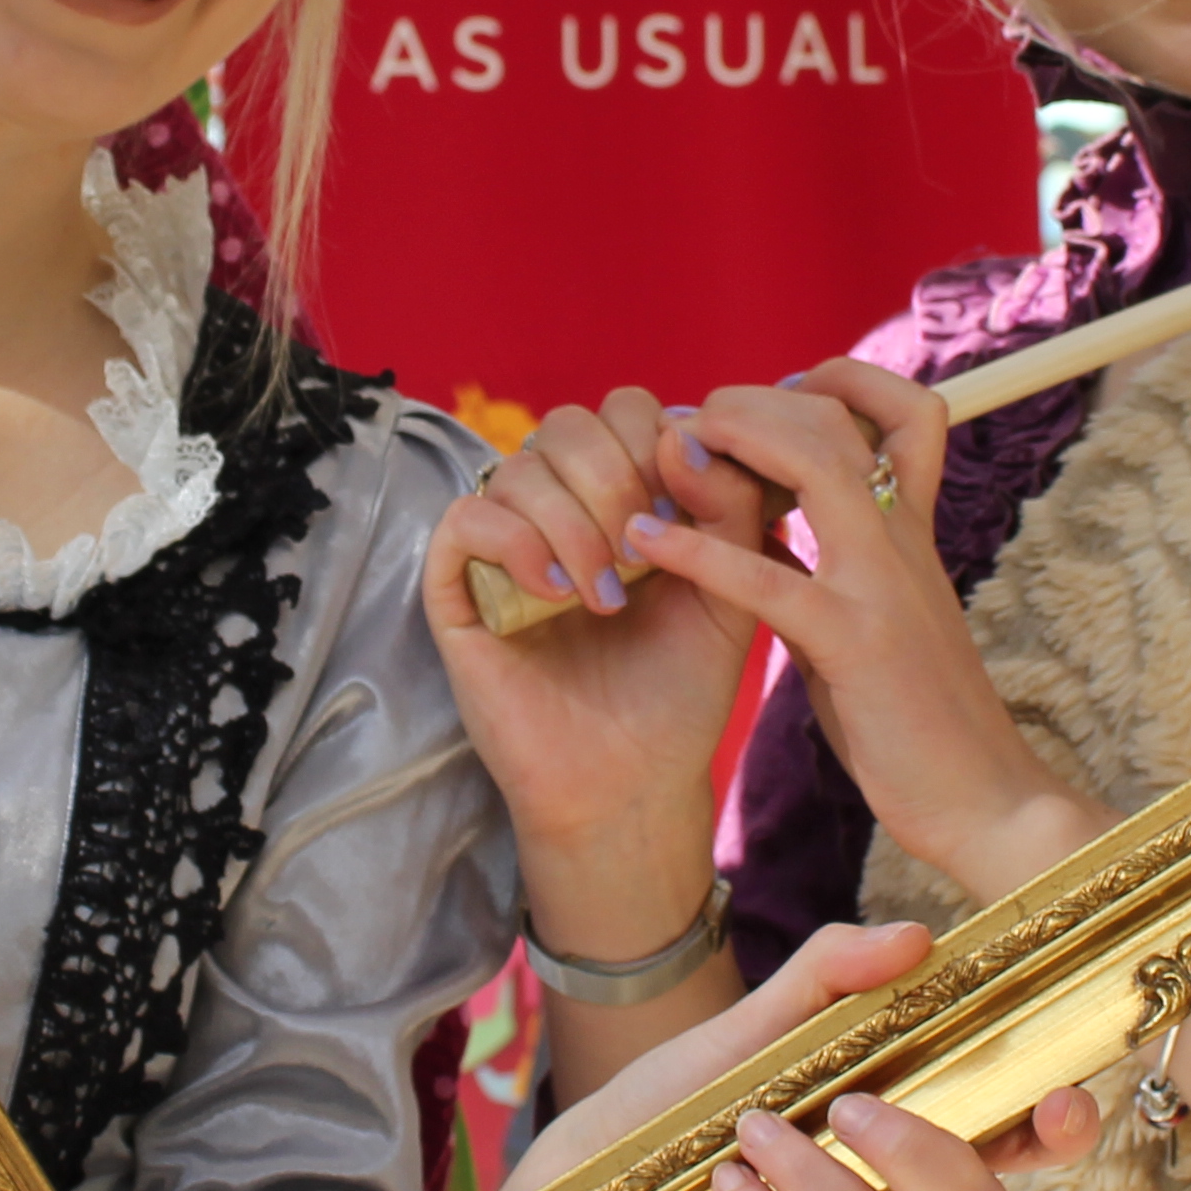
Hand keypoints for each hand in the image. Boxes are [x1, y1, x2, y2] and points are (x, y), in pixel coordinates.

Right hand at [423, 387, 773, 880]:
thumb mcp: (731, 584)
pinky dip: (515, 543)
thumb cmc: (680, 687)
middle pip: (569, 424)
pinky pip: (465, 520)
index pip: (626, 410)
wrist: (635, 780)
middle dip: (616, 478)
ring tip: (607, 597)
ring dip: (574, 524)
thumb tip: (682, 433)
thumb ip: (729, 503)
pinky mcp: (459, 590)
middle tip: (643, 552)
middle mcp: (557, 509)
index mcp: (620, 497)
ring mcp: (505, 546)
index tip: (689, 510)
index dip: (660, 442)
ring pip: (519, 468)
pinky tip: (556, 594)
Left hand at [494, 918, 1097, 1190]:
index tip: (1061, 1096)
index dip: (1060, 1134)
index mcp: (911, 1144)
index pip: (1018, 1148)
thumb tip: (914, 938)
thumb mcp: (751, 1025)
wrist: (575, 1171)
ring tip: (751, 1135)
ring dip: (824, 1188)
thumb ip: (831, 977)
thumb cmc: (681, 1101)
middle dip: (928, 1156)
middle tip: (851, 1105)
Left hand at [623, 366, 1105, 910]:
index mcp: (913, 536)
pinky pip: (766, 577)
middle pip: (842, 419)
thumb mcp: (873, 627)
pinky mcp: (853, 643)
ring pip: (815, 463)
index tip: (776, 398)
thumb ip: (828, 576)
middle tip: (700, 418)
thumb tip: (769, 540)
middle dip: (759, 401)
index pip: (906, 414)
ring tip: (671, 449)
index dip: (840, 385)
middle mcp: (902, 543)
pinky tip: (644, 541)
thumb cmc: (921, 722)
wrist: (985, 801)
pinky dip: (695, 549)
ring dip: (733, 439)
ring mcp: (881, 586)